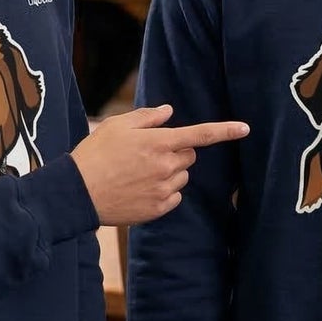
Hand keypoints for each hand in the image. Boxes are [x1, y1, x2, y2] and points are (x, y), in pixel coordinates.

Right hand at [72, 104, 249, 226]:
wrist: (76, 193)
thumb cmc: (94, 154)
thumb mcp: (116, 126)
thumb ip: (147, 117)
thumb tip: (169, 112)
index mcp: (158, 142)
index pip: (200, 134)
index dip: (225, 130)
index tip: (245, 128)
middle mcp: (165, 166)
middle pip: (189, 156)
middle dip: (176, 152)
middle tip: (147, 154)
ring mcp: (163, 190)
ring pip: (181, 177)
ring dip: (169, 172)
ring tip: (138, 173)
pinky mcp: (158, 209)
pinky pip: (174, 197)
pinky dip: (164, 192)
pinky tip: (140, 189)